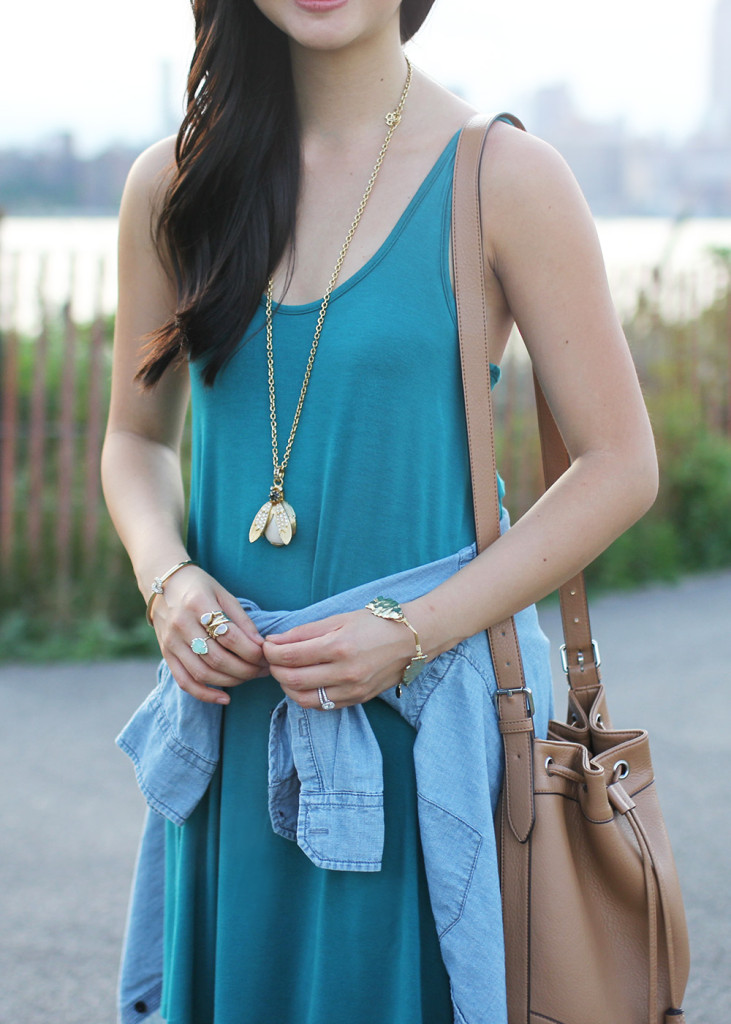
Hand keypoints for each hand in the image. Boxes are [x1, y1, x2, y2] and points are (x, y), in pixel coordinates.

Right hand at [150, 565, 268, 703]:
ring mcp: (171, 642)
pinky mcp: (166, 654)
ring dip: (231, 681)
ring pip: (203, 673)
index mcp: (198, 604)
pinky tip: (224, 698)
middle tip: (263, 670)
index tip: (266, 655)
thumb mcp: (223, 593)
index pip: (229, 636)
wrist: (162, 583)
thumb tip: (260, 645)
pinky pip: (184, 681)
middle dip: (245, 669)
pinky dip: (204, 694)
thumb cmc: (199, 587)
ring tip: (249, 678)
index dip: (251, 650)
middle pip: (217, 658)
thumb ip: (241, 619)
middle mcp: (181, 624)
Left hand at [262, 609, 419, 709]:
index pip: (290, 656)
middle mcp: (345, 673)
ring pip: (303, 698)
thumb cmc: (375, 622)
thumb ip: (305, 632)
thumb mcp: (339, 619)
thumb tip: (275, 641)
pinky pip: (321, 705)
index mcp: (339, 647)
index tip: (266, 645)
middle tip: (272, 658)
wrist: (412, 639)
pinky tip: (304, 682)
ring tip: (286, 671)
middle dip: (274, 668)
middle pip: (292, 679)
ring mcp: (352, 690)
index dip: (271, 652)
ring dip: (287, 686)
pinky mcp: (357, 700)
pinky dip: (306, 696)